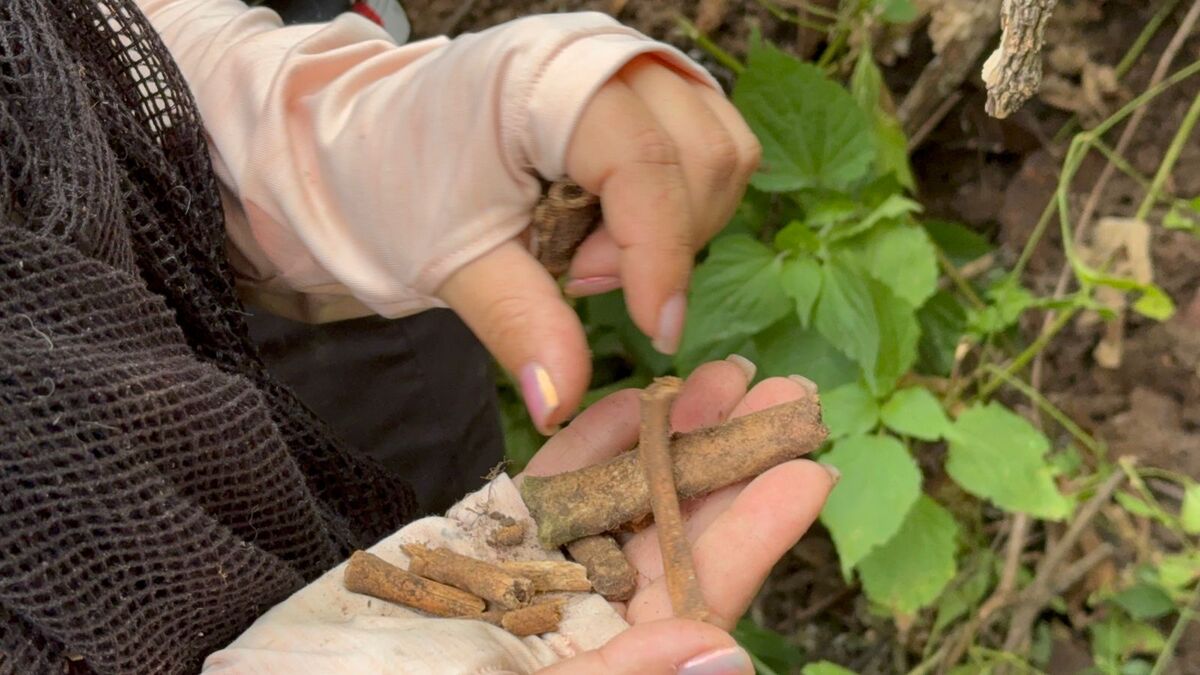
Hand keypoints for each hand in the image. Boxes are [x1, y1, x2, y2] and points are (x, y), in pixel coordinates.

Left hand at [438, 56, 761, 432]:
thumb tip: (560, 404)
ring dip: (680, 225)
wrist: (378, 141)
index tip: (654, 333)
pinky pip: (716, 147)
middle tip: (577, 276)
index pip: (644, 162)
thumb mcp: (452, 261)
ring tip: (591, 250)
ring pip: (723, 151)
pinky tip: (620, 227)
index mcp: (545, 76)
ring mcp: (636, 64)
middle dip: (660, 242)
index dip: (659, 255)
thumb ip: (518, 321)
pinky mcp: (653, 88)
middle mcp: (605, 53)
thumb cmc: (404, 187)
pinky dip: (686, 205)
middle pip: (703, 156)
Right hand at [520, 358, 835, 673]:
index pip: (705, 589)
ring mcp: (550, 563)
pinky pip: (557, 479)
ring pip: (626, 490)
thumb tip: (727, 655)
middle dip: (734, 456)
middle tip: (790, 395)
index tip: (812, 475)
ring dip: (676, 431)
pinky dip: (595, 436)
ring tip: (727, 374)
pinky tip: (640, 398)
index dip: (758, 532)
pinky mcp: (502, 530)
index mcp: (621, 650)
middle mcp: (599, 606)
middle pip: (679, 525)